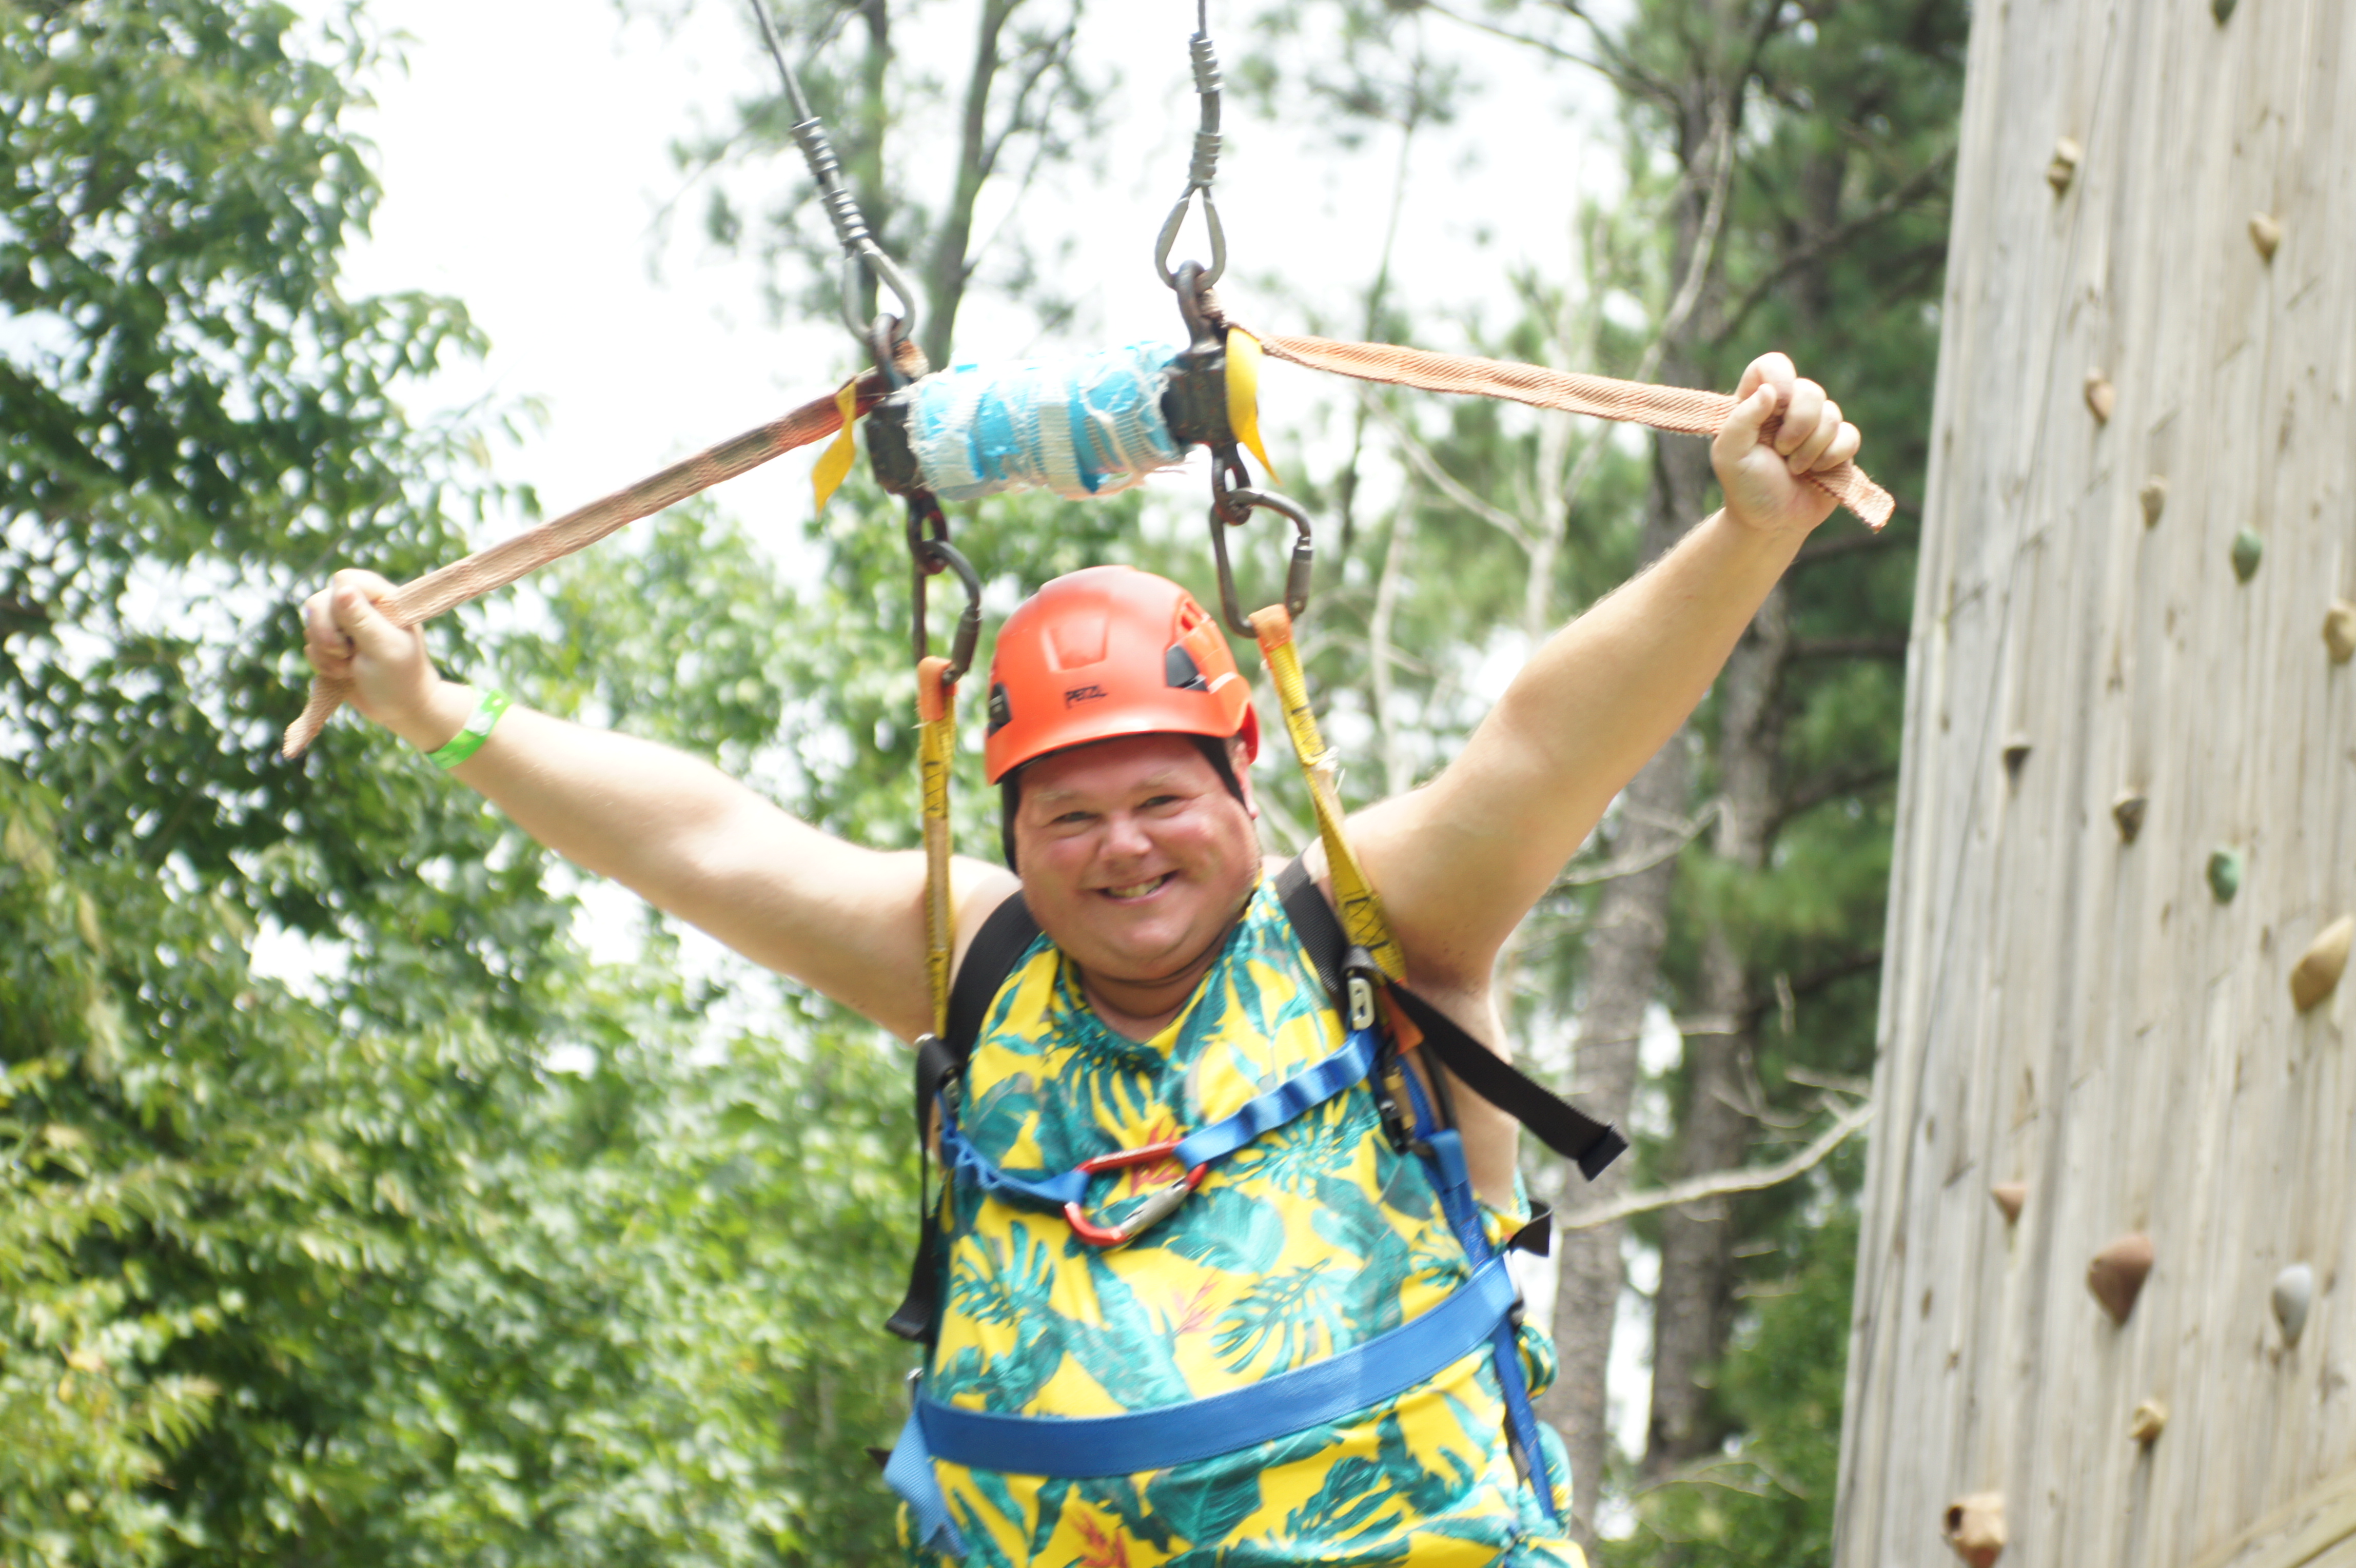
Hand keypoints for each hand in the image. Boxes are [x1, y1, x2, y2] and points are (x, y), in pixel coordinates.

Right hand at [300, 569, 450, 742]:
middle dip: (325, 631)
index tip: (350, 630)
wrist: (402, 710)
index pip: (345, 579)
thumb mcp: (384, 649)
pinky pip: (311, 645)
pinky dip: (322, 662)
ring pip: (311, 624)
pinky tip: (343, 674)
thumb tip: (341, 589)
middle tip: (345, 653)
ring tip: (349, 667)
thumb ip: (362, 620)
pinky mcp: (334, 646)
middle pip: (320, 601)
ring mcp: (347, 627)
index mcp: (384, 599)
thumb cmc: (401, 679)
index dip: (339, 603)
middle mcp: (363, 608)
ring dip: (325, 651)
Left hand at [1710, 352, 1861, 538]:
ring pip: (1831, 413)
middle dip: (1798, 424)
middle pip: (1809, 389)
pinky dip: (1831, 457)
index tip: (1775, 404)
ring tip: (1794, 468)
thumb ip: (1741, 419)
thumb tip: (1770, 391)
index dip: (1778, 377)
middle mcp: (1789, 409)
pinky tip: (1815, 472)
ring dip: (1810, 448)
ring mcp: (1817, 426)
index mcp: (1758, 403)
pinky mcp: (1839, 447)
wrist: (1770, 524)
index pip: (1772, 365)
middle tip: (1781, 451)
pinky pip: (1849, 436)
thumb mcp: (1729, 455)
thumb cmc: (1746, 487)